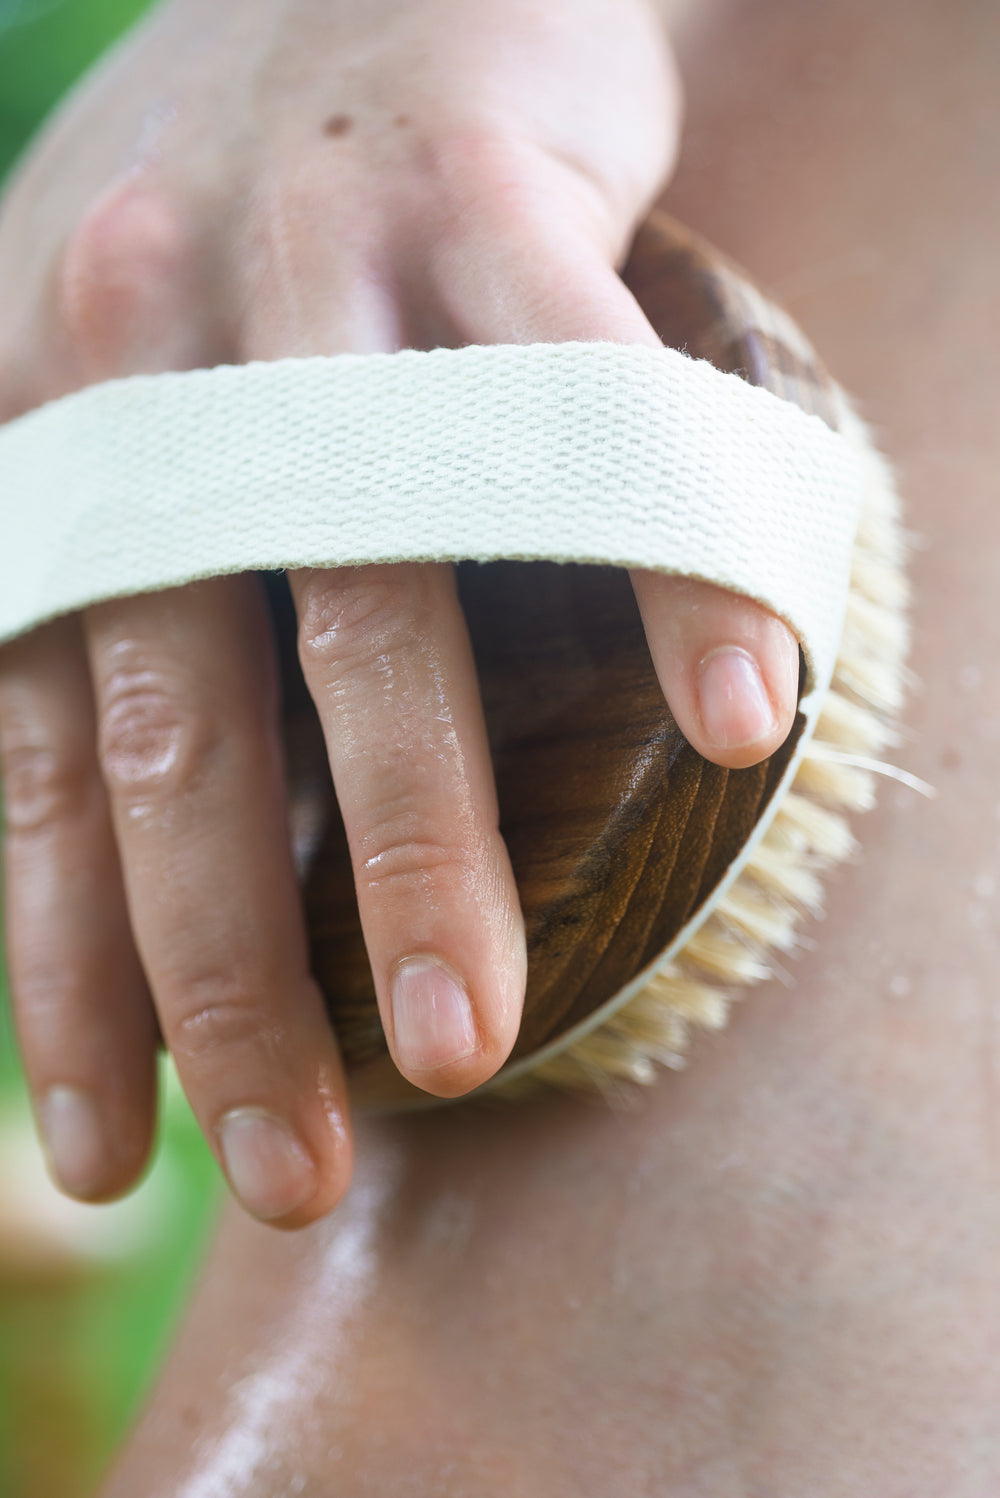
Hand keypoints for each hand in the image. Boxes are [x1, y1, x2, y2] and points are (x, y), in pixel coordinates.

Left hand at [0, 0, 797, 1225]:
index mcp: (48, 439)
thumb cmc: (239, 237)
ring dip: (426, 838)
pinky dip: (670, 571)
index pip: (28, 754)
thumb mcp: (100, 391)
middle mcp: (151, 366)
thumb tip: (73, 819)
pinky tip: (741, 723)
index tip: (122, 1156)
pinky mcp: (490, 196)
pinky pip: (591, 411)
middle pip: (182, 716)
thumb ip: (91, 581)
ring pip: (373, 596)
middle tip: (302, 1171)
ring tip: (473, 1040)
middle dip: (234, 970)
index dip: (67, 971)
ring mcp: (319, 276)